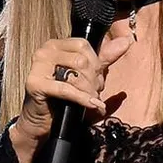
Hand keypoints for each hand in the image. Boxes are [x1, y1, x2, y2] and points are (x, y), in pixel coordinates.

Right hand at [13, 35, 133, 143]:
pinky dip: (83, 99)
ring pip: (75, 73)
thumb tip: (126, 41)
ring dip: (89, 91)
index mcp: (55, 45)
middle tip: (95, 92)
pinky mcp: (35, 84)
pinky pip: (66, 89)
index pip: (83, 44)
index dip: (96, 62)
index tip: (98, 78)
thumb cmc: (63, 97)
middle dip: (94, 79)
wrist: (40, 121)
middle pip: (81, 60)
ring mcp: (38, 66)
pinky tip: (92, 105)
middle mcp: (44, 51)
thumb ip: (105, 57)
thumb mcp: (86, 75)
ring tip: (91, 100)